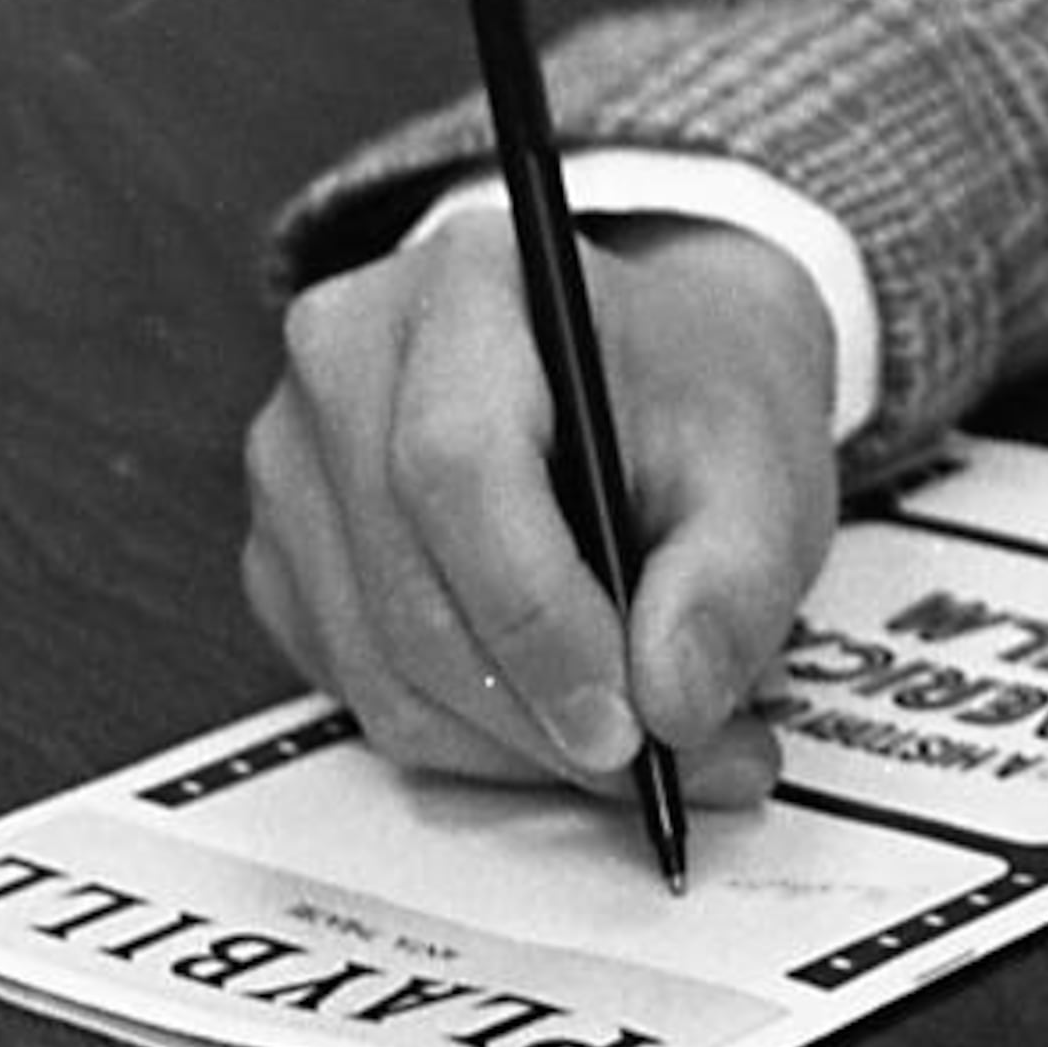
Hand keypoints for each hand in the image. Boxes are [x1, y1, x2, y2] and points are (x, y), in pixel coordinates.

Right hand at [243, 208, 838, 812]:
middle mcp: (346, 355)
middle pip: (410, 587)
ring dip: (514, 745)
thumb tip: (673, 700)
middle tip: (671, 765)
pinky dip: (465, 737)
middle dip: (543, 712)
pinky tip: (555, 715)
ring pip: (377, 665)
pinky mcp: (283, 554)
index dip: (538, 617)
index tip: (630, 723)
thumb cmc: (694, 394)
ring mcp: (294, 459)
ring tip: (642, 751)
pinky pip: (354, 689)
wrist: (645, 371)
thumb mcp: (764, 463)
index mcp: (469, 281)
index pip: (459, 465)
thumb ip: (736, 577)